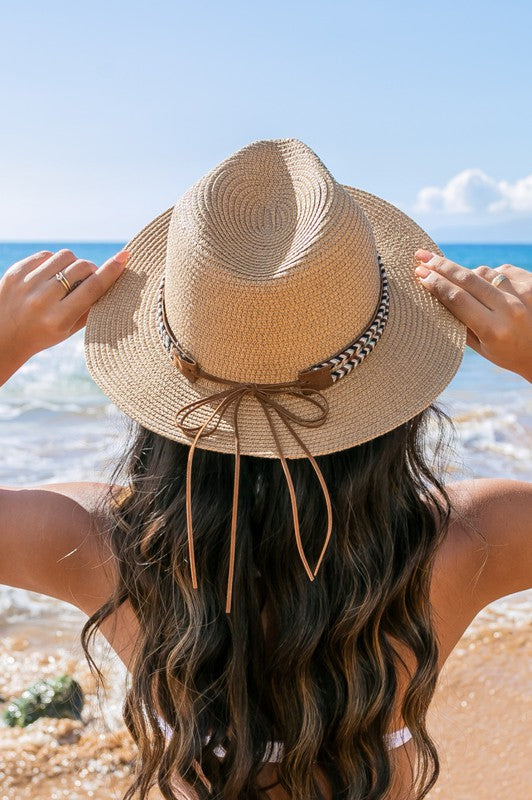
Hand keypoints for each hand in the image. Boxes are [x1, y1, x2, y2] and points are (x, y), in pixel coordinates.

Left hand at [0, 248, 128, 384]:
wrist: (2, 337)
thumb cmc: (42, 334)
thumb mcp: (68, 330)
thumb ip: (90, 308)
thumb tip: (112, 280)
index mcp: (58, 318)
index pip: (92, 288)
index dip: (111, 271)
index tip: (124, 256)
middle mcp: (42, 300)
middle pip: (81, 268)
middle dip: (91, 270)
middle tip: (89, 278)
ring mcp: (26, 283)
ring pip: (65, 257)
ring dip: (73, 264)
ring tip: (69, 277)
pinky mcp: (15, 272)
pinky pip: (46, 255)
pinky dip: (54, 262)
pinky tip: (51, 276)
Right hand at [414, 249, 531, 382]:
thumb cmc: (508, 353)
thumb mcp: (481, 347)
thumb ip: (460, 322)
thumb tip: (436, 294)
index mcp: (493, 329)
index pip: (457, 299)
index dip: (436, 284)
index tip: (419, 273)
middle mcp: (509, 309)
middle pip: (468, 279)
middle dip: (442, 266)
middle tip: (422, 257)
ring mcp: (524, 293)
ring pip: (484, 272)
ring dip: (466, 274)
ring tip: (458, 282)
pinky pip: (502, 270)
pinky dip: (490, 275)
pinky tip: (487, 286)